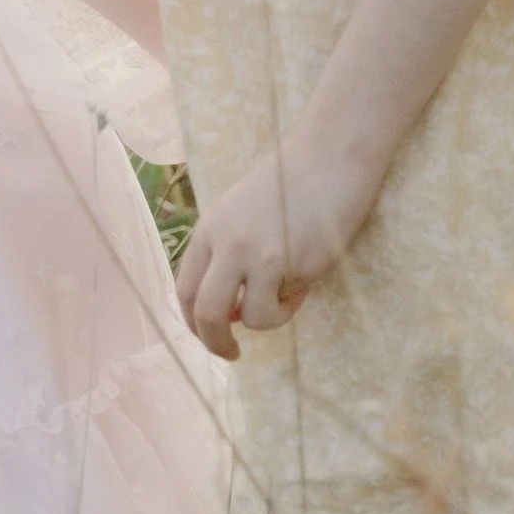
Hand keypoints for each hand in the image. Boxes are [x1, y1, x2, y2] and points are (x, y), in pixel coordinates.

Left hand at [174, 127, 385, 355]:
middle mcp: (228, 244)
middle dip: (216, 343)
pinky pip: (288, 302)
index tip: (208, 335)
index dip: (193, 322)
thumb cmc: (287, 184)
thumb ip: (226, 256)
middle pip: (206, 312)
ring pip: (252, 318)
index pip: (184, 289)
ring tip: (287, 296)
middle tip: (232, 354)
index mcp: (209, 230)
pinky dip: (293, 303)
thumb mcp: (240, 215)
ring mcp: (262, 256)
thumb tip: (228, 314)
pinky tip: (305, 277)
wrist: (328, 159)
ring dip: (269, 320)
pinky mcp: (296, 264)